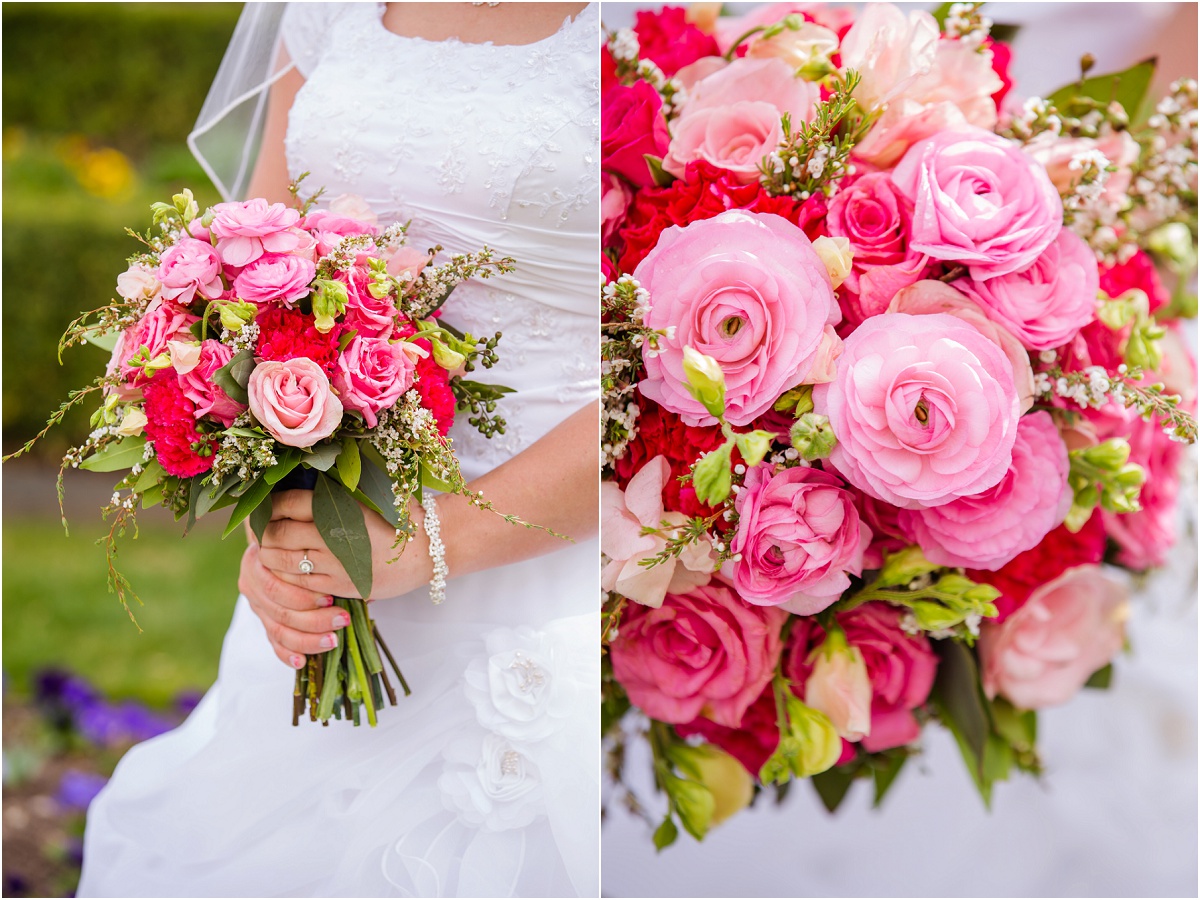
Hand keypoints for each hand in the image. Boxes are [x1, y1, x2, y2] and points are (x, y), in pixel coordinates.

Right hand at [237, 541, 347, 668]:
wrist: (284, 544)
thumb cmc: (304, 540)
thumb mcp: (308, 541)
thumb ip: (323, 557)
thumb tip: (362, 585)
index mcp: (259, 560)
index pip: (276, 584)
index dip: (303, 595)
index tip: (331, 598)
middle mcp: (252, 584)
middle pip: (279, 610)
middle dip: (313, 619)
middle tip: (342, 619)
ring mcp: (256, 605)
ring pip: (278, 630)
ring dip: (307, 639)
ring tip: (333, 641)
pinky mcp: (263, 621)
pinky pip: (274, 642)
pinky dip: (287, 654)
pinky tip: (302, 661)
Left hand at [253, 490, 430, 600]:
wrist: (429, 549)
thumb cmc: (400, 515)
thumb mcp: (370, 492)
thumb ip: (338, 486)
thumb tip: (302, 476)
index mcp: (338, 506)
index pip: (286, 503)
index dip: (269, 506)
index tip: (266, 506)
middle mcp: (332, 534)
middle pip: (277, 534)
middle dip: (264, 532)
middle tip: (262, 530)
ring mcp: (334, 563)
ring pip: (283, 561)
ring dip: (270, 555)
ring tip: (269, 549)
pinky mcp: (339, 585)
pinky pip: (299, 583)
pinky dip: (286, 575)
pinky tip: (288, 568)